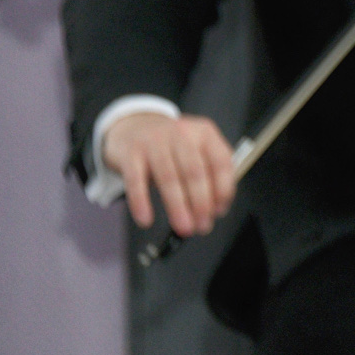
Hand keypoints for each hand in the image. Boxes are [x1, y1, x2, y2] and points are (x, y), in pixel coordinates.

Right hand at [103, 111, 235, 235]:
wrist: (132, 126)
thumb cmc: (170, 145)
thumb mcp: (195, 148)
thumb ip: (209, 172)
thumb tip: (215, 208)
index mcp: (204, 133)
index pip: (221, 161)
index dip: (223, 189)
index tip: (220, 211)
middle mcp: (181, 134)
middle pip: (195, 172)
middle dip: (201, 203)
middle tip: (202, 225)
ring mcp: (154, 142)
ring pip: (168, 178)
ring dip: (178, 207)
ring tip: (183, 227)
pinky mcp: (130, 153)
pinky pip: (136, 181)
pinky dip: (141, 202)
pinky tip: (146, 219)